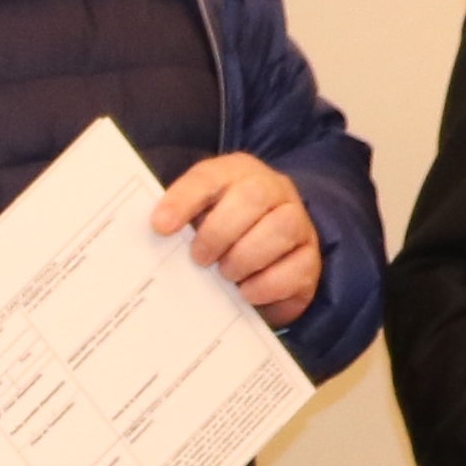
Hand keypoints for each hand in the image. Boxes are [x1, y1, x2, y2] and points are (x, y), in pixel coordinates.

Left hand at [152, 154, 320, 325]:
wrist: (268, 261)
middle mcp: (273, 190)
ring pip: (280, 228)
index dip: (184, 199)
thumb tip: (155, 234)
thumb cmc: (222, 237)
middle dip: (219, 231)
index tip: (160, 226)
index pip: (209, 176)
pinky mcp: (310, 259)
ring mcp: (297, 222)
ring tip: (225, 274)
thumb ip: (180, 222)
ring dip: (245, 256)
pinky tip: (245, 292)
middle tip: (200, 258)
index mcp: (237, 173)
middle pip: (253, 196)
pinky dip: (266, 285)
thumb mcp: (199, 221)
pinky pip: (297, 268)